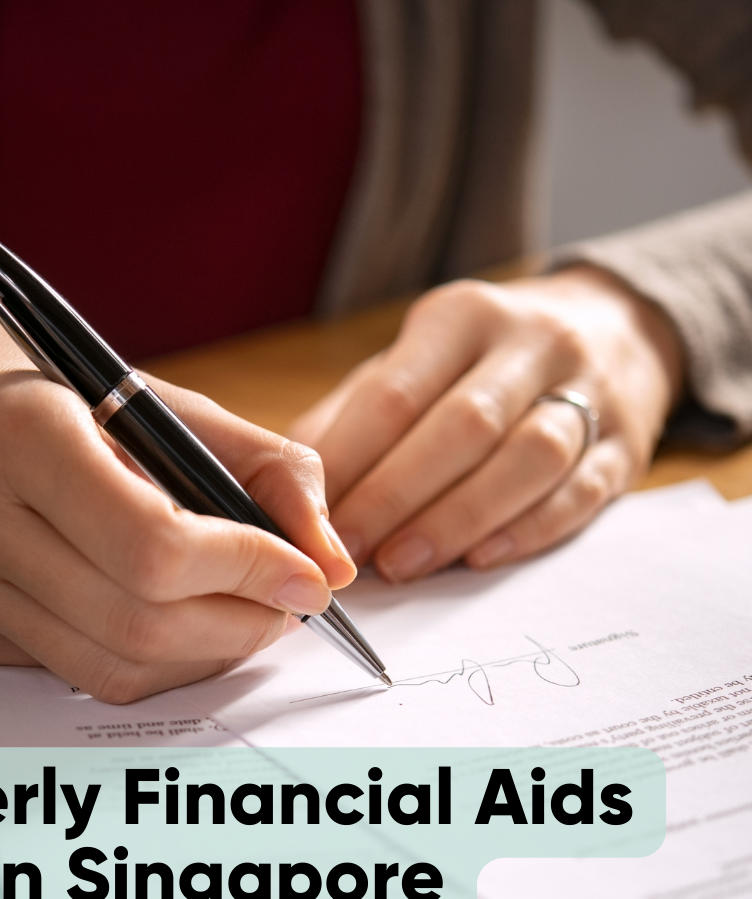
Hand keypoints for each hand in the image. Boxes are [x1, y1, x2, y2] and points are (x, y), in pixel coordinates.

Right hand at [0, 323, 354, 702]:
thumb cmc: (51, 399)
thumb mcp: (160, 401)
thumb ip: (264, 467)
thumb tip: (333, 561)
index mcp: (24, 435)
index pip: (154, 545)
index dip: (248, 571)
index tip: (307, 577)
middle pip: (138, 621)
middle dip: (241, 625)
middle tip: (286, 604)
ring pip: (110, 666)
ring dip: (203, 654)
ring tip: (241, 615)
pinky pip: (75, 674)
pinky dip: (148, 663)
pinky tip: (172, 625)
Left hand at [291, 266, 682, 580]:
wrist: (613, 329)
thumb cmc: (480, 361)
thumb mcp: (413, 361)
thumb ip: (351, 417)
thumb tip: (289, 487)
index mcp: (460, 317)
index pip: (395, 393)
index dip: (350, 461)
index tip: (311, 518)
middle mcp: (530, 343)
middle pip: (461, 426)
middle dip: (395, 496)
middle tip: (347, 552)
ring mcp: (589, 390)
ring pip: (526, 457)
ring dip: (457, 519)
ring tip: (402, 564)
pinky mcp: (626, 443)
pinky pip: (580, 491)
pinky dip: (527, 530)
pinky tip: (479, 559)